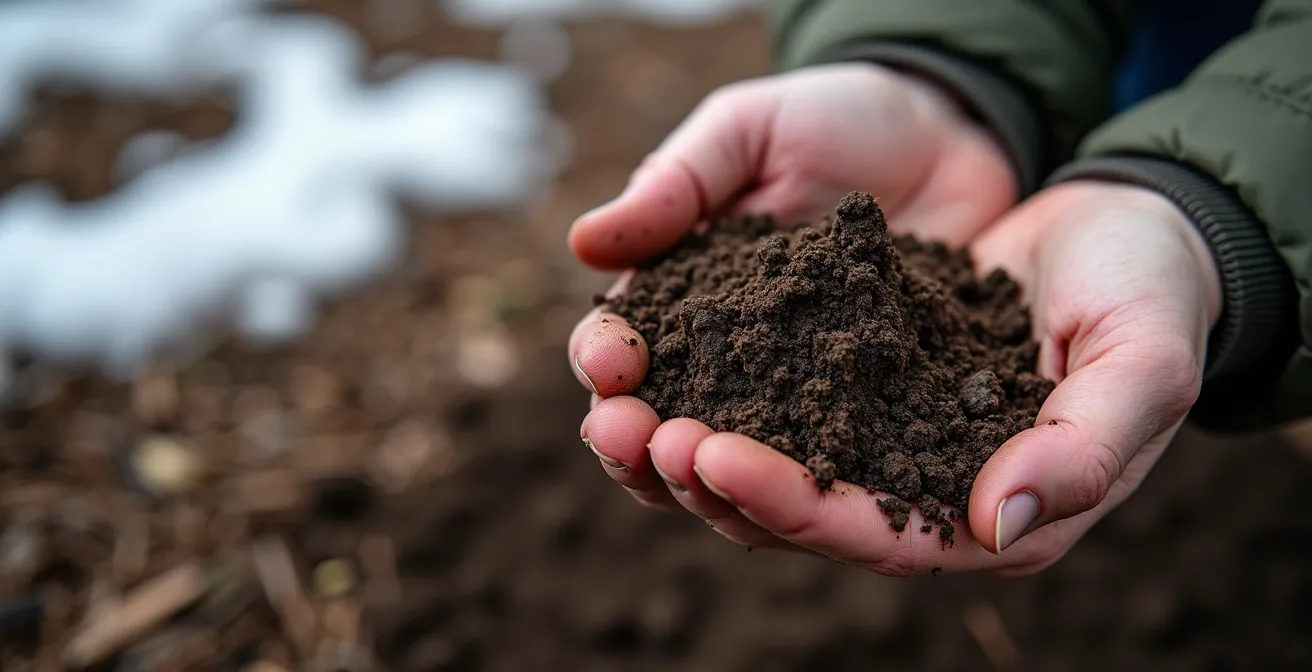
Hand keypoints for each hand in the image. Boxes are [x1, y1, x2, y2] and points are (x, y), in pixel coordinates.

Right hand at [569, 61, 1016, 458]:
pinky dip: (803, 492)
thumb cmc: (837, 118)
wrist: (952, 133)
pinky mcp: (871, 425)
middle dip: (634, 445)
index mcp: (681, 299)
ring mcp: (800, 403)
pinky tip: (800, 488)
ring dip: (701, 485)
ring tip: (700, 469)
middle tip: (639, 441)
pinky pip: (829, 474)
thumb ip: (676, 185)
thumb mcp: (747, 131)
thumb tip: (582, 243)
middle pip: (658, 431)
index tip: (612, 362)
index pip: (620, 347)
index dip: (604, 361)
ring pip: (729, 475)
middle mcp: (729, 366)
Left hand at [576, 180, 1221, 575]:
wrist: (1128, 226)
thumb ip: (1088, 448)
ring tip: (612, 408)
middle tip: (629, 434)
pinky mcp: (852, 382)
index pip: (875, 533)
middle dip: (708, 480)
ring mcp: (881, 439)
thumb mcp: (1143, 362)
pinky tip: (650, 362)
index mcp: (990, 514)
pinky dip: (711, 386)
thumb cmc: (1147, 293)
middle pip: (798, 512)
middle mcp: (923, 493)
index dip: (789, 502)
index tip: (709, 456)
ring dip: (685, 445)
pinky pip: (769, 398)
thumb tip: (1000, 521)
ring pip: (768, 465)